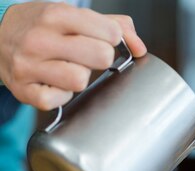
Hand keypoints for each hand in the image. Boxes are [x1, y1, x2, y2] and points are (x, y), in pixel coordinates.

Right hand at [0, 2, 146, 109]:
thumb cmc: (43, 27)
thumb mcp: (74, 15)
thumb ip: (115, 26)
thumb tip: (140, 49)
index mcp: (56, 15)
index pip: (110, 32)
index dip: (112, 39)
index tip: (101, 39)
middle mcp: (40, 39)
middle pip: (101, 56)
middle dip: (101, 58)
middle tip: (87, 56)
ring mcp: (29, 65)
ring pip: (80, 80)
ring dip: (81, 78)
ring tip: (68, 68)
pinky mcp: (24, 90)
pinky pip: (58, 101)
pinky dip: (61, 95)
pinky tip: (54, 83)